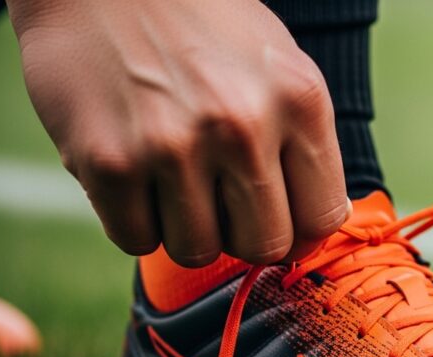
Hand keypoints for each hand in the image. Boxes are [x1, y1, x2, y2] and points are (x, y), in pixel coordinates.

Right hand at [7, 0, 349, 265]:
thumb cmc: (200, 27)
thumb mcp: (279, 66)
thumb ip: (306, 143)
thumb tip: (325, 221)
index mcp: (299, 100)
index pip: (321, 218)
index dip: (299, 233)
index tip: (277, 223)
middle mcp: (243, 125)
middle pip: (262, 247)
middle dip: (241, 234)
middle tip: (217, 199)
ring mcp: (173, 145)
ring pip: (196, 252)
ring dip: (183, 228)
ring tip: (171, 175)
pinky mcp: (108, 162)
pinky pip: (135, 239)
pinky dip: (134, 220)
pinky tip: (133, 172)